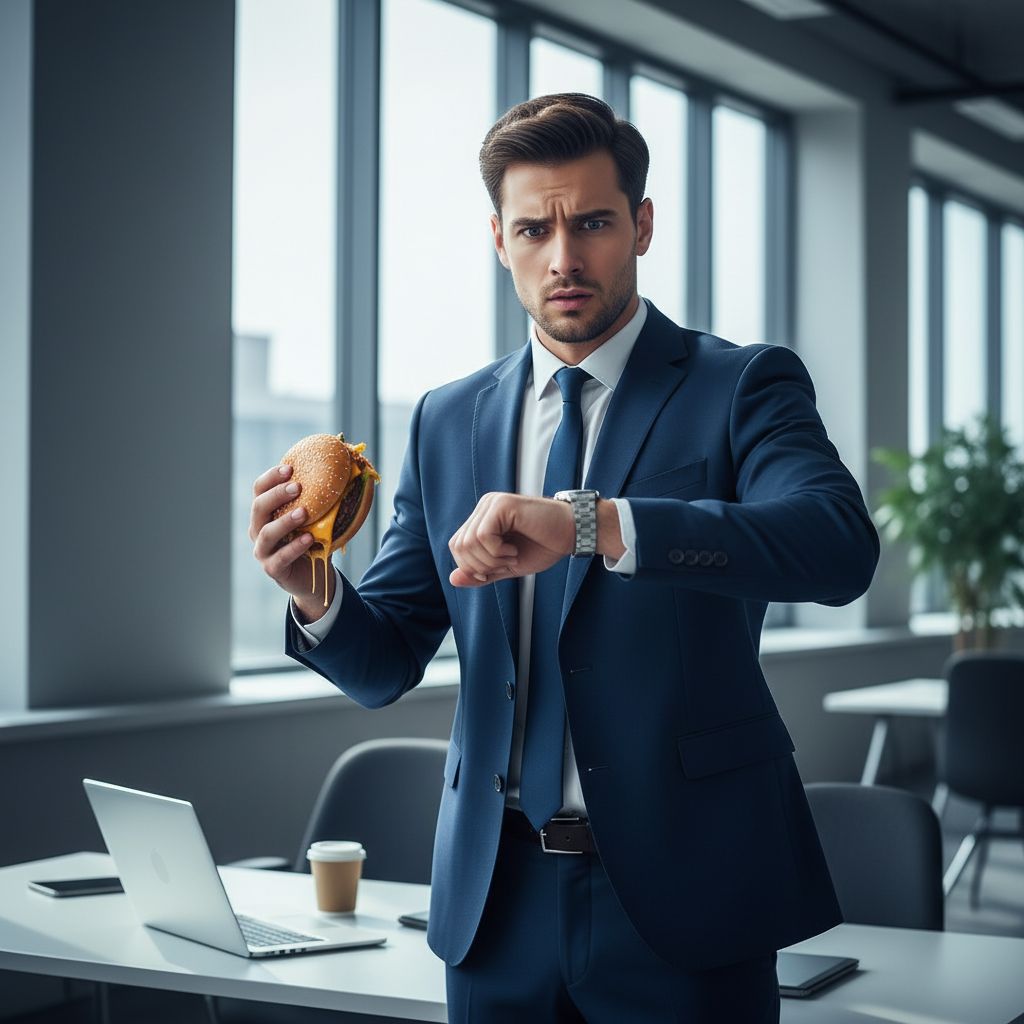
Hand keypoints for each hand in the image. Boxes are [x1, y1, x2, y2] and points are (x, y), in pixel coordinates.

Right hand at [249, 463, 332, 619]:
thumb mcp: (316, 517)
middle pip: (258, 508)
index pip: (259, 489)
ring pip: (266, 533)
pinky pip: (280, 557)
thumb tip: (352, 472)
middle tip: (297, 487)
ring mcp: (263, 551)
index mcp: (265, 513)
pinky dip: (294, 547)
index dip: (271, 477)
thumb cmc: (313, 540)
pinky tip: (309, 538)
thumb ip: (322, 498)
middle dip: (277, 495)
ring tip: (304, 512)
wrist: (314, 575)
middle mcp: (258, 530)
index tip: (290, 468)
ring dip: (285, 521)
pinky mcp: (272, 569)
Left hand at [448, 493, 574, 587]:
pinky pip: (482, 536)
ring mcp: (492, 503)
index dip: (471, 567)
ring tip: (512, 557)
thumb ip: (481, 572)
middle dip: (480, 566)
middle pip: (459, 546)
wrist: (572, 534)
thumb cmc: (544, 546)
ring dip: (490, 560)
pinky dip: (497, 552)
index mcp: (483, 519)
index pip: (457, 546)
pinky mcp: (502, 505)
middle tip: (505, 564)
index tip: (495, 571)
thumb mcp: (506, 566)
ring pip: (468, 542)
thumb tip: (452, 579)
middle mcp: (484, 507)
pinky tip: (514, 550)